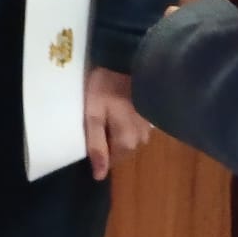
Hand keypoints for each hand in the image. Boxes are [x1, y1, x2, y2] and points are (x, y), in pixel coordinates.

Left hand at [84, 67, 151, 181]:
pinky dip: (125, 121)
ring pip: (127, 138)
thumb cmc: (106, 87)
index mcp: (126, 142)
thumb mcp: (94, 114)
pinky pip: (133, 127)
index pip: (110, 160)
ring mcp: (147, 127)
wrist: (127, 59)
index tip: (88, 130)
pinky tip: (118, 106)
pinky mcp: (149, 115)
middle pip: (119, 149)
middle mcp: (141, 140)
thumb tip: (99, 176)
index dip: (97, 148)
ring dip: (116, 129)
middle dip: (107, 139)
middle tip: (96, 117)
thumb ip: (96, 146)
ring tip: (106, 110)